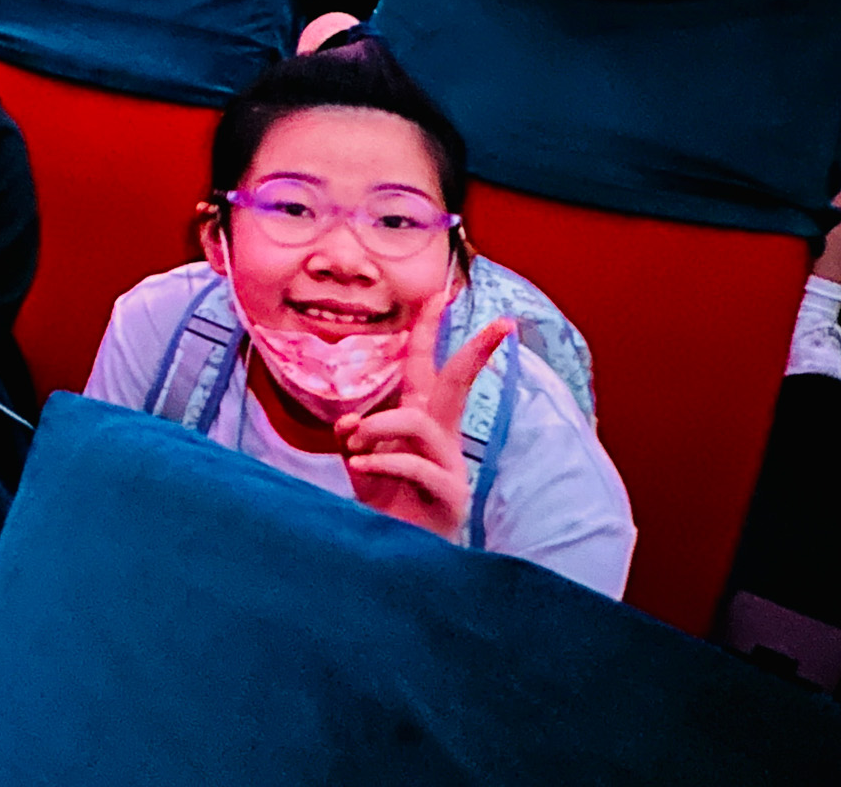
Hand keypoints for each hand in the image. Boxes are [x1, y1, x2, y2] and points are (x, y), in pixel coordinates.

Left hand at [334, 293, 514, 541]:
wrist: (400, 556)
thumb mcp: (363, 462)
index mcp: (422, 423)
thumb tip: (348, 422)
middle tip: (500, 324)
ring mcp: (450, 467)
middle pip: (460, 384)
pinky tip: (359, 466)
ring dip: (379, 426)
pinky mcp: (448, 496)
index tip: (443, 293)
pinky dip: (383, 461)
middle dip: (476, 350)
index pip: (427, 368)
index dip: (431, 331)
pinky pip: (417, 466)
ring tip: (353, 444)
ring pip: (421, 422)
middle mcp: (443, 439)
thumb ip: (356, 435)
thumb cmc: (386, 505)